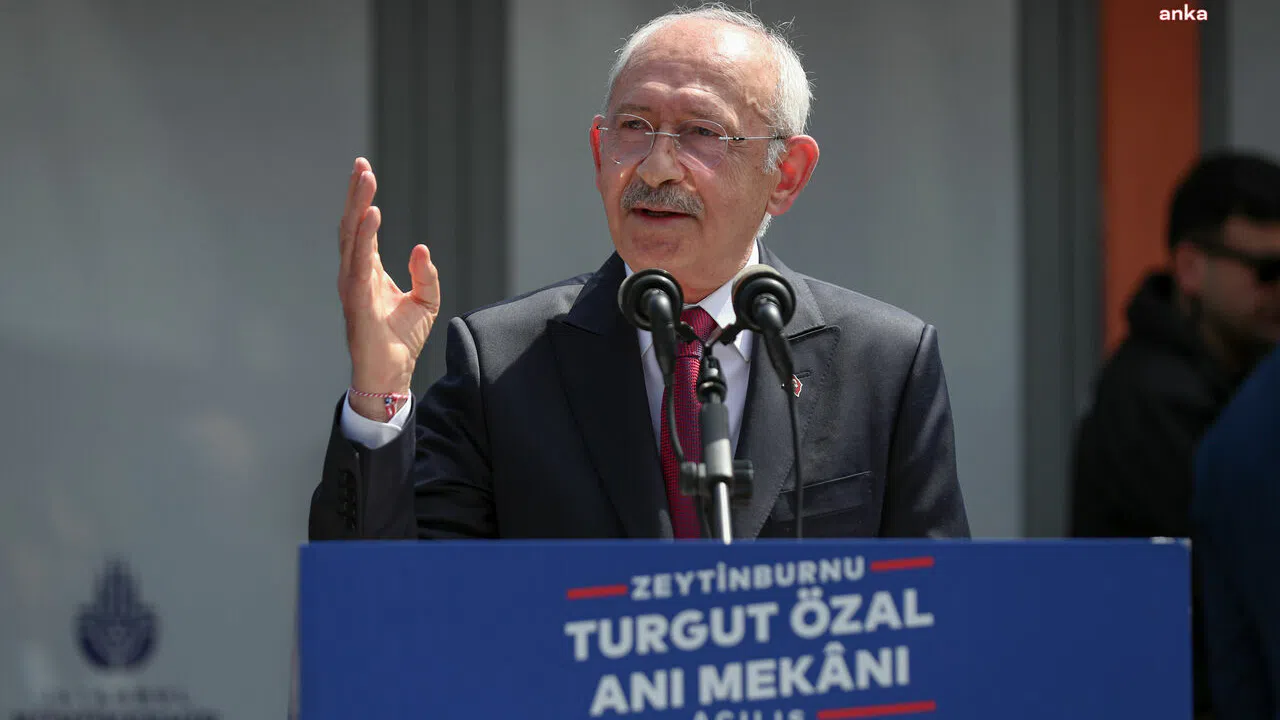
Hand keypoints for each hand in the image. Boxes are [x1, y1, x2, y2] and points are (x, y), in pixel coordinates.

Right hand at [338, 158, 439, 419]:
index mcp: (367, 272)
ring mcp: (352, 287)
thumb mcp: (425, 302)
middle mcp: (355, 274)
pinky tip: (371, 215)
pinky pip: (359, 264)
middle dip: (355, 194)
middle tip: (361, 164)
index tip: (366, 170)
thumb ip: (426, 274)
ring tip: (365, 179)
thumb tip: (420, 247)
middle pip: (352, 226)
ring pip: (351, 238)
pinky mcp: (357, 302)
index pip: (363, 229)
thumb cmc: (403, 340)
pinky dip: (365, 238)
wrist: (392, 375)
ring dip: (357, 207)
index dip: (363, 200)